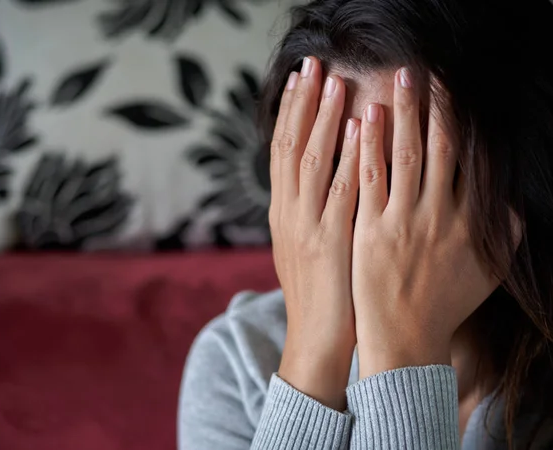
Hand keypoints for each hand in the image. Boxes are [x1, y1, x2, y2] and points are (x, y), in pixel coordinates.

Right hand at [271, 57, 359, 409]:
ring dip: (321, 117)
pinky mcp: (329, 239)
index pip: (280, 151)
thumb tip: (317, 180)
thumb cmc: (317, 294)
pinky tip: (358, 127)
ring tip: (332, 81)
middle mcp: (288, 212)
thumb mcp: (303, 247)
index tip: (299, 81)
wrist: (315, 337)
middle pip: (288, 145)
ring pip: (309, 159)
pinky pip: (339, 189)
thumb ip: (306, 212)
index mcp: (281, 212)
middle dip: (301, 103)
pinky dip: (346, 156)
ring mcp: (306, 224)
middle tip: (312, 64)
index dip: (289, 113)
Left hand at [352, 68, 501, 378]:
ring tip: (395, 84)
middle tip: (421, 72)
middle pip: (438, 148)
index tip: (453, 93)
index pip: (468, 159)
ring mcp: (403, 221)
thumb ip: (504, 235)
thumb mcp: (488, 272)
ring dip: (400, 116)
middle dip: (430, 106)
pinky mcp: (371, 230)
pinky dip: (366, 148)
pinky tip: (360, 121)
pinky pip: (368, 181)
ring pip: (404, 156)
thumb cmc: (444, 305)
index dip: (461, 121)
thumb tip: (513, 204)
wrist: (406, 338)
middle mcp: (439, 215)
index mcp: (468, 221)